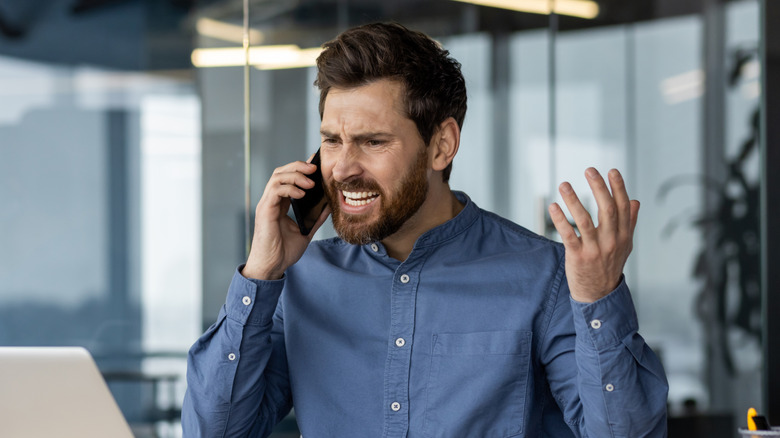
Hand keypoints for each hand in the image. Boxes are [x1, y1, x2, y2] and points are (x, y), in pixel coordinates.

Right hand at [242, 157, 330, 280]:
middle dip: (298, 166)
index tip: (317, 164)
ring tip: (311, 182)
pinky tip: (302, 194)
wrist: (272, 267)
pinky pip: (275, 191)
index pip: (288, 178)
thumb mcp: (306, 231)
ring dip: (295, 175)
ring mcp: (267, 205)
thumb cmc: (284, 251)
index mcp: (280, 204)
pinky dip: (289, 188)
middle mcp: (272, 201)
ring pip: (277, 178)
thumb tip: (329, 204)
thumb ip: (316, 217)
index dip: (301, 168)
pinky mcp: (265, 211)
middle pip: (281, 172)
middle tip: (315, 168)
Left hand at [548, 168, 638, 302]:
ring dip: (574, 200)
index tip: (611, 170)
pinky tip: (553, 206)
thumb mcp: (625, 245)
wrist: (599, 295)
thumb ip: (630, 223)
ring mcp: (594, 250)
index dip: (618, 188)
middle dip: (599, 188)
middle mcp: (611, 241)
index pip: (623, 207)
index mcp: (624, 236)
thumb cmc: (610, 266)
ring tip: (564, 185)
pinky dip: (560, 220)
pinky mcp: (578, 257)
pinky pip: (568, 235)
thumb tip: (635, 201)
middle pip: (607, 210)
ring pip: (585, 221)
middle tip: (590, 170)